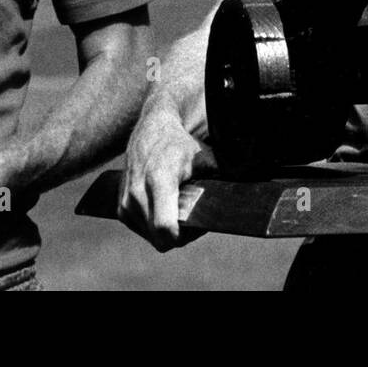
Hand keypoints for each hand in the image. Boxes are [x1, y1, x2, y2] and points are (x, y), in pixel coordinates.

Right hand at [118, 93, 214, 250]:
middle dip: (178, 236)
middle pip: (159, 238)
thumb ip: (222, 177)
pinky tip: (163, 209)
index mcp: (159, 181)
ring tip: (177, 210)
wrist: (151, 128)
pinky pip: (140, 229)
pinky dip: (151, 226)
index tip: (195, 227)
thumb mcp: (205, 158)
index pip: (165, 228)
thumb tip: (247, 194)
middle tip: (191, 220)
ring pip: (150, 236)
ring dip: (164, 231)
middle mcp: (137, 192)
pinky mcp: (120, 206)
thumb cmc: (180, 143)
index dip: (184, 237)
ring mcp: (125, 201)